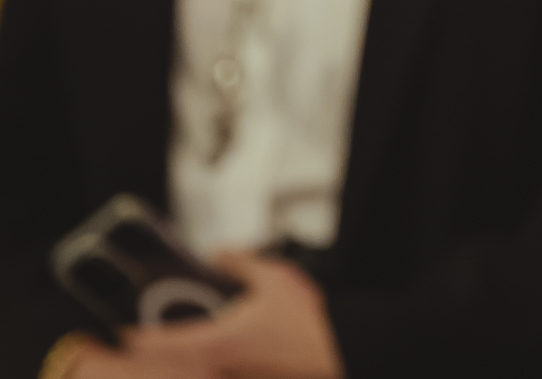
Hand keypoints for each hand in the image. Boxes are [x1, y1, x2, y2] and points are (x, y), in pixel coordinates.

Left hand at [98, 252, 343, 378]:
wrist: (342, 356)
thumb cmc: (312, 327)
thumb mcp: (278, 281)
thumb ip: (242, 264)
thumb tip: (218, 254)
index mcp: (214, 343)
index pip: (155, 344)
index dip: (132, 335)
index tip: (121, 327)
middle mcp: (215, 369)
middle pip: (168, 363)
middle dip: (154, 348)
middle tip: (146, 334)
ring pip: (190, 370)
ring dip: (181, 357)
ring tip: (185, 338)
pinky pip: (213, 373)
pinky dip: (206, 363)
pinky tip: (223, 348)